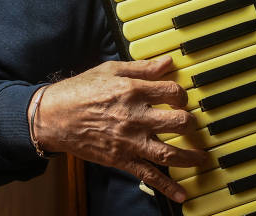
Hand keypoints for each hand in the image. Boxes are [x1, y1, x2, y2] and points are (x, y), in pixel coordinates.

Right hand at [29, 55, 204, 202]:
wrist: (53, 116)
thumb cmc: (80, 90)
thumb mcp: (112, 70)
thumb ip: (142, 68)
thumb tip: (168, 62)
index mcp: (133, 90)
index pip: (172, 92)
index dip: (182, 95)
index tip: (181, 99)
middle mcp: (134, 116)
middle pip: (176, 122)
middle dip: (190, 124)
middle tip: (194, 125)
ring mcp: (128, 141)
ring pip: (167, 151)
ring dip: (189, 157)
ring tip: (202, 158)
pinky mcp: (120, 159)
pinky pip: (147, 175)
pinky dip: (167, 186)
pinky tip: (181, 194)